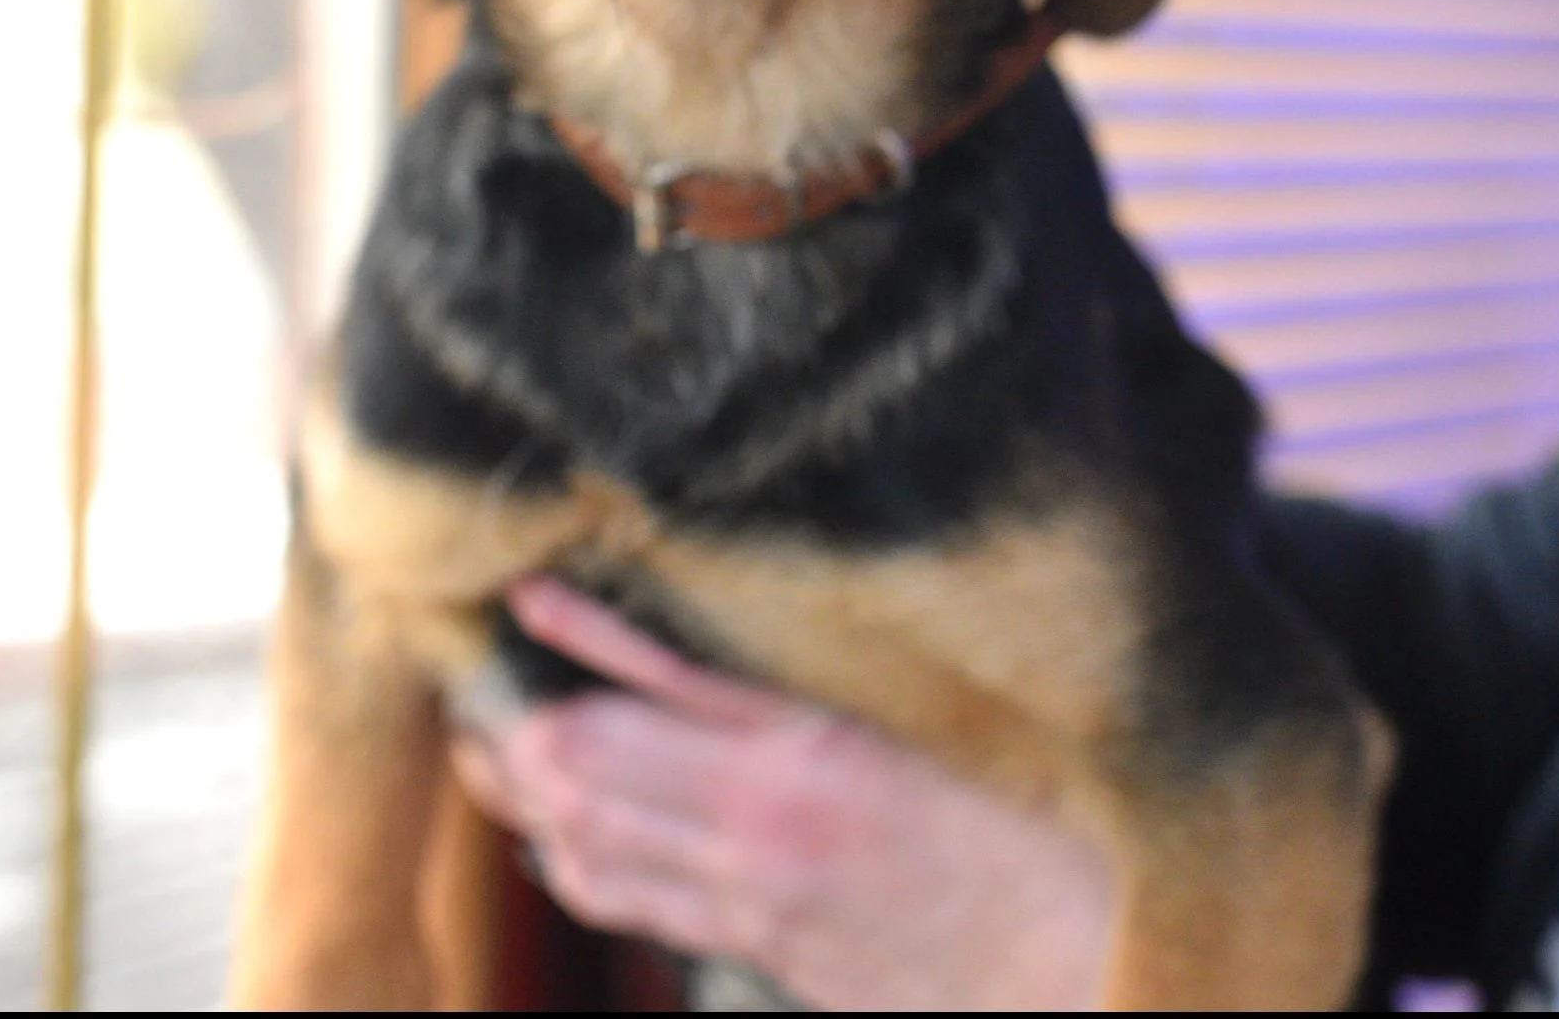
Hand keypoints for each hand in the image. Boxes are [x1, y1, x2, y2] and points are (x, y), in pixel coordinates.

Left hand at [451, 577, 1114, 1011]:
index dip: (566, 647)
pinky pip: (640, 910)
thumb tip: (725, 612)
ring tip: (491, 748)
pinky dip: (581, 866)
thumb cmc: (1031, 817)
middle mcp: (759, 834)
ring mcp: (754, 905)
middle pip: (584, 780)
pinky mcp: (769, 952)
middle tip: (482, 675)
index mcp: (803, 756)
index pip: (633, 697)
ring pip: (590, 853)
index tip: (525, 594)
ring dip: (527, 802)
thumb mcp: (931, 711)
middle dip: (514, 730)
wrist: (1076, 964)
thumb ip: (815, 668)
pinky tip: (562, 838)